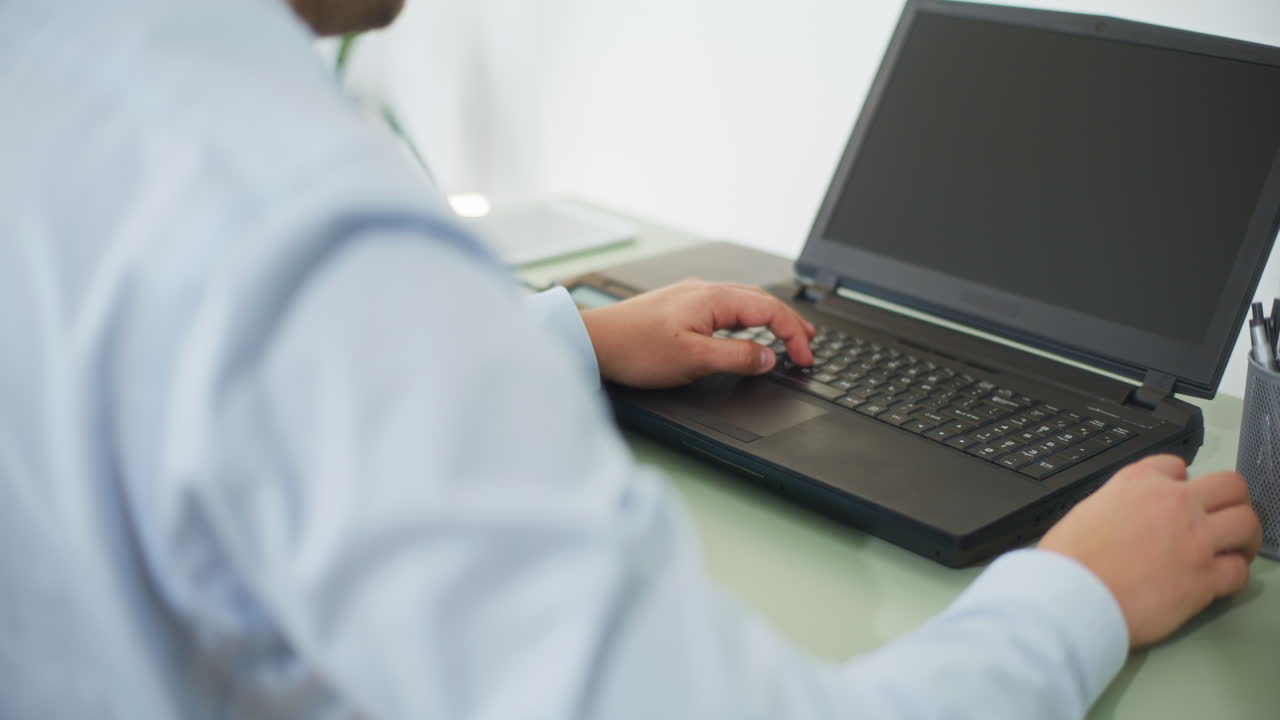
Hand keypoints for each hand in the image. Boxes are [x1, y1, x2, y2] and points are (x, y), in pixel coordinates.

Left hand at [580, 279, 815, 388]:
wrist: (594, 341)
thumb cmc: (635, 348)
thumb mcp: (693, 359)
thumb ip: (736, 357)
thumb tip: (768, 358)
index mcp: (713, 298)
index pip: (770, 311)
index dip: (794, 334)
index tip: (804, 357)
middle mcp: (705, 291)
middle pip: (761, 301)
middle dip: (790, 322)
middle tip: (808, 344)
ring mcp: (691, 296)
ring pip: (744, 302)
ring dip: (770, 318)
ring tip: (788, 335)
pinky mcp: (680, 306)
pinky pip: (727, 306)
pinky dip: (748, 318)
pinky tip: (746, 329)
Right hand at [1039, 454, 1261, 647]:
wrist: (1070, 594)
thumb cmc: (1069, 559)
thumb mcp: (1089, 509)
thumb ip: (1121, 504)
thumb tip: (1135, 517)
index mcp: (1139, 481)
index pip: (1178, 466)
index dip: (1182, 484)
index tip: (1181, 500)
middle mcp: (1174, 502)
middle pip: (1230, 487)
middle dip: (1231, 502)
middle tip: (1224, 519)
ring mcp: (1195, 539)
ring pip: (1247, 523)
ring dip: (1244, 537)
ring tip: (1234, 549)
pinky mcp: (1205, 578)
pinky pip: (1240, 571)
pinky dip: (1233, 576)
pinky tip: (1219, 581)